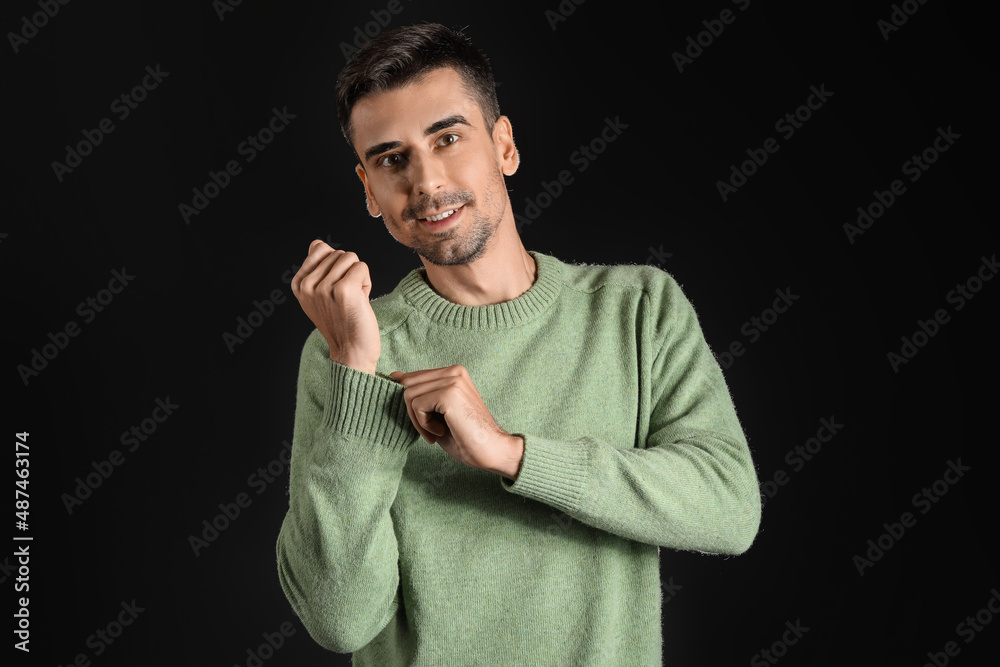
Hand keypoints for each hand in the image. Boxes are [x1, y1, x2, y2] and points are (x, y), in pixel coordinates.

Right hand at [290, 240, 379, 372]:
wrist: (352, 352)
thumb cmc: (342, 322)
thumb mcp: (320, 294)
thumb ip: (317, 268)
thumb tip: (316, 243)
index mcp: (299, 284)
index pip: (320, 248)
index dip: (335, 265)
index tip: (334, 289)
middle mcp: (308, 285)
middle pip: (339, 253)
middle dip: (348, 272)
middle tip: (346, 298)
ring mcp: (324, 287)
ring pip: (351, 258)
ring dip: (358, 277)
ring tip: (352, 299)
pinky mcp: (343, 289)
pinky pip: (361, 267)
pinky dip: (366, 282)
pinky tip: (360, 300)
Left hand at [389, 366, 521, 476]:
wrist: (491, 450)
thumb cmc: (465, 435)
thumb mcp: (438, 411)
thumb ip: (421, 392)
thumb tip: (395, 375)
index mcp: (453, 372)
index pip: (413, 378)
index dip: (412, 403)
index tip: (426, 422)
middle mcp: (454, 371)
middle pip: (408, 385)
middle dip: (413, 413)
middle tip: (431, 431)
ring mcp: (452, 380)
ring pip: (409, 395)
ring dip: (418, 420)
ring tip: (436, 432)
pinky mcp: (449, 393)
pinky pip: (416, 405)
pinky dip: (423, 424)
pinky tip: (440, 431)